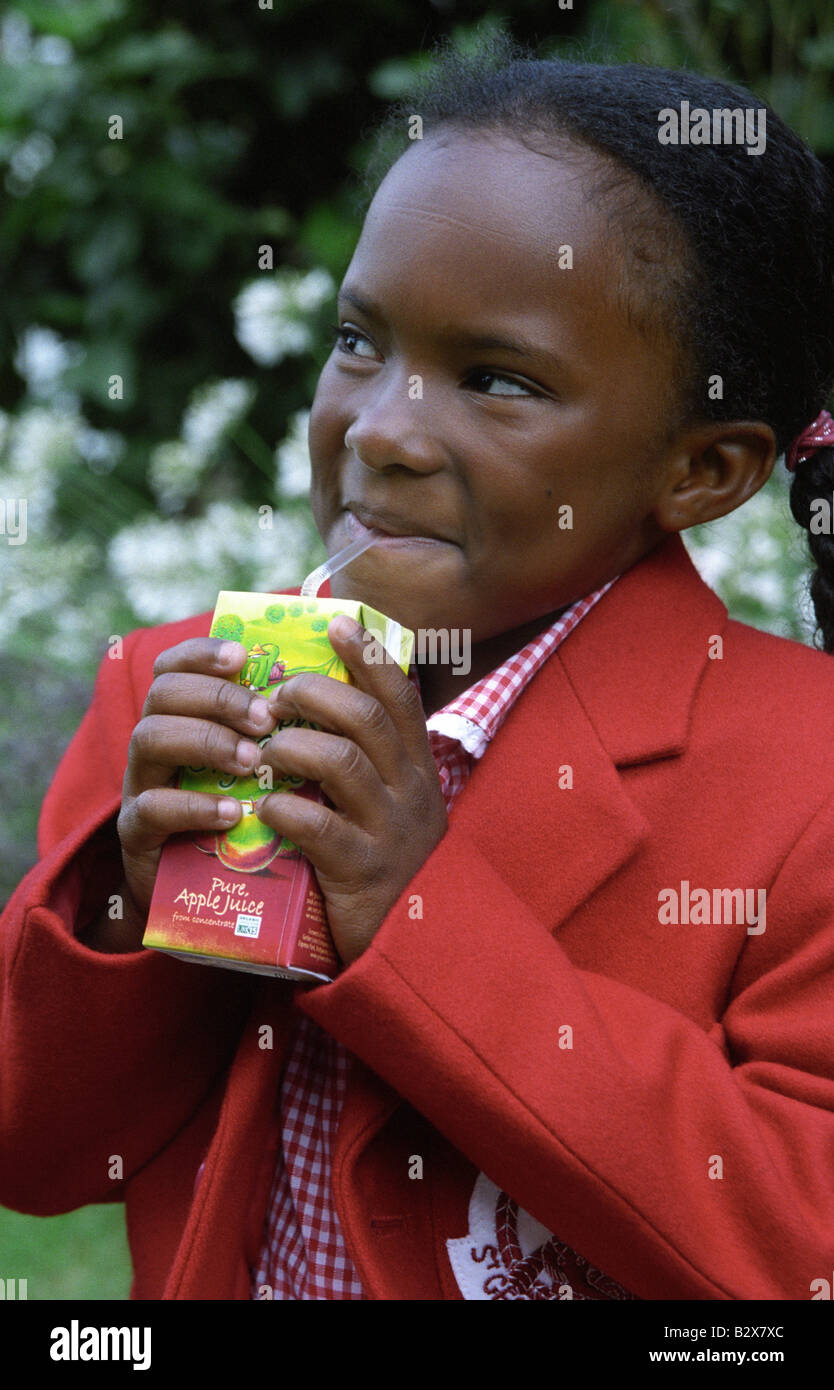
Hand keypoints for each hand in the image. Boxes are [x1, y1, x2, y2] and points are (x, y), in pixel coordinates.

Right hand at [117, 638, 276, 924]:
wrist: (207, 895)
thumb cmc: (244, 817)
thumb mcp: (260, 769)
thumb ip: (278, 729)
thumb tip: (332, 682)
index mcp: (181, 718)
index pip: (175, 666)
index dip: (202, 653)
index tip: (242, 655)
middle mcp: (155, 745)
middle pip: (163, 694)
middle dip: (216, 697)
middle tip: (265, 717)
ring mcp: (140, 787)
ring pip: (148, 739)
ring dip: (205, 741)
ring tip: (252, 760)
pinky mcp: (137, 835)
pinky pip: (151, 809)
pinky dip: (193, 806)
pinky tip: (233, 813)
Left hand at [254, 615, 447, 966]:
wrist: (414, 945)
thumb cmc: (390, 864)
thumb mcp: (394, 805)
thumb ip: (371, 760)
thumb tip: (322, 706)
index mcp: (417, 769)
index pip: (399, 696)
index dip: (368, 654)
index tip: (336, 622)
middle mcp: (410, 792)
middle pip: (366, 718)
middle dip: (315, 694)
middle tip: (277, 694)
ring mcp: (388, 831)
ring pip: (342, 762)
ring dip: (294, 745)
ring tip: (266, 749)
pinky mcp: (361, 872)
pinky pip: (318, 826)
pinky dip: (283, 809)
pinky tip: (262, 807)